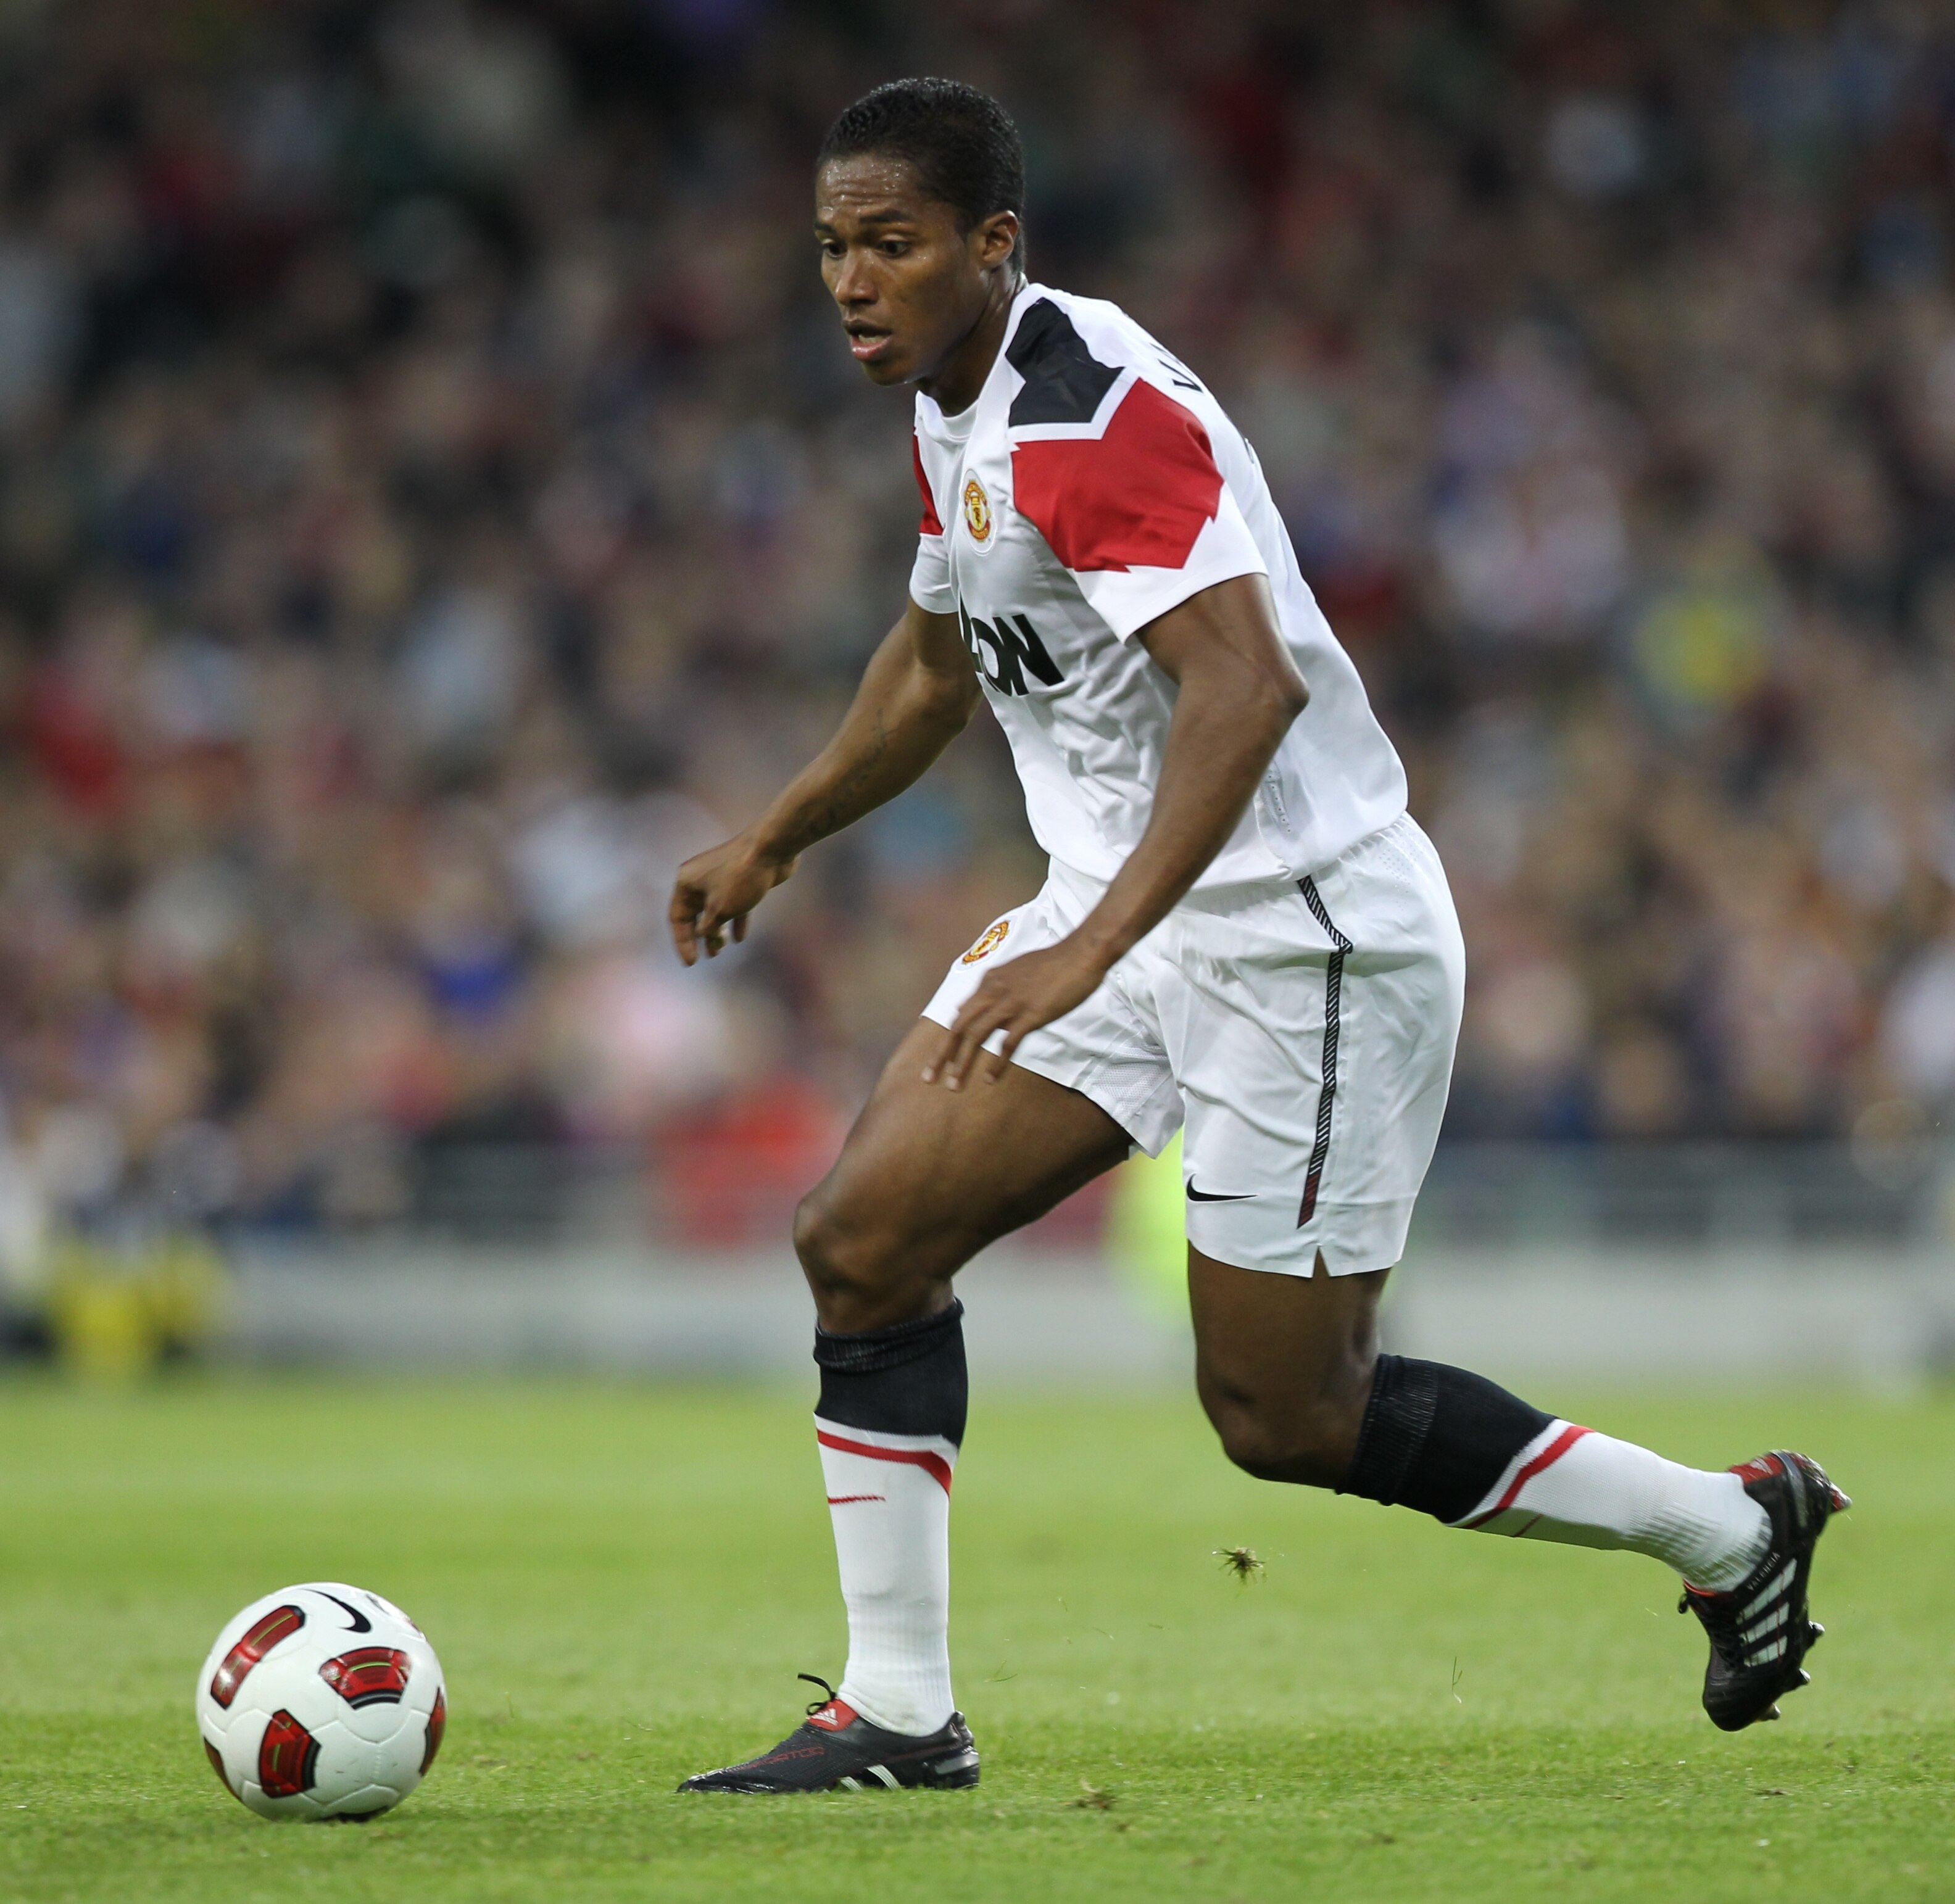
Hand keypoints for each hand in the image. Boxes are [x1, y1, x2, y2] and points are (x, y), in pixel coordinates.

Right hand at [669, 833, 795, 965]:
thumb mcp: (719, 909)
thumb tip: (703, 934)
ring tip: (721, 949)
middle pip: (694, 914)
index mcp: (686, 882)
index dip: (683, 942)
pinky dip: (734, 920)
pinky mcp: (739, 879)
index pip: (678, 918)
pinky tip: (740, 938)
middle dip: (700, 937)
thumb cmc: (740, 879)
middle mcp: (699, 879)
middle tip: (708, 956)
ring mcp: (720, 878)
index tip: (692, 963)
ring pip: (714, 910)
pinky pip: (732, 905)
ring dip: (716, 930)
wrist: (770, 849)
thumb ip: (708, 926)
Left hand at [923, 935, 1109, 1089]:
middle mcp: (993, 991)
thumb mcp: (1016, 971)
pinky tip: (990, 1080)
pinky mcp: (1030, 1014)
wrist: (1080, 953)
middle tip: (929, 1078)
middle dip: (941, 1054)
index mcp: (989, 981)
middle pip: (958, 1027)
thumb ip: (998, 988)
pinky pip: (1007, 1043)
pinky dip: (996, 1063)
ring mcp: (1011, 1003)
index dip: (947, 1038)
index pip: (960, 1013)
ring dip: (962, 1063)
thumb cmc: (1054, 962)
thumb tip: (983, 1005)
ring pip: (976, 1036)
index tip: (939, 1059)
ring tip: (954, 1086)